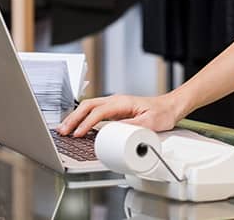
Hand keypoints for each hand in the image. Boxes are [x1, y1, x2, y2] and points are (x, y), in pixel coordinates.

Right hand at [56, 92, 186, 137]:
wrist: (170, 107)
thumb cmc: (162, 113)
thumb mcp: (149, 123)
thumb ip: (131, 127)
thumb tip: (114, 133)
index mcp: (122, 102)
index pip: (98, 112)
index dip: (86, 123)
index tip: (79, 133)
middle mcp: (116, 101)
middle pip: (88, 106)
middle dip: (73, 118)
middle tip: (63, 130)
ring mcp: (114, 105)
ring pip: (89, 108)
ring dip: (76, 117)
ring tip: (65, 129)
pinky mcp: (115, 111)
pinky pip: (95, 112)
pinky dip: (83, 118)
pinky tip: (78, 126)